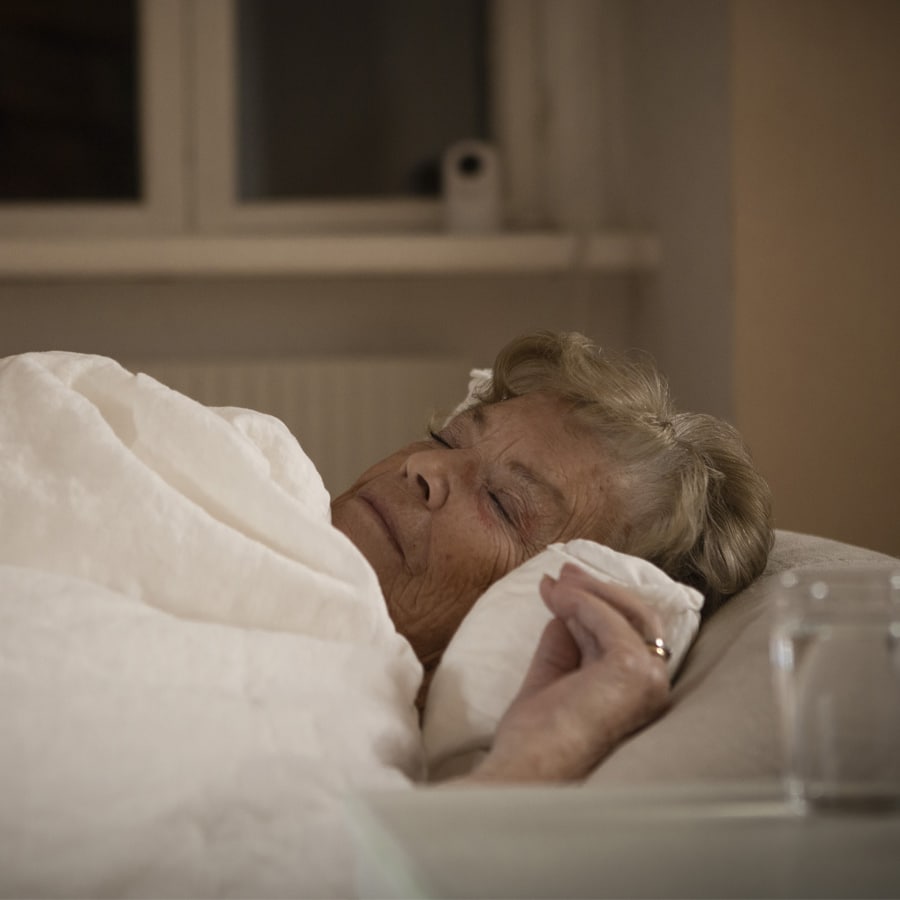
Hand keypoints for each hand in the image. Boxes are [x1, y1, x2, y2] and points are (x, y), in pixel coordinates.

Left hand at [466, 563, 670, 781]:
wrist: (528, 770)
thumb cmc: (538, 737)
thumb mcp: (552, 677)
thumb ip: (564, 643)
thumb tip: (564, 606)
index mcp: (639, 691)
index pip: (629, 632)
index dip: (598, 603)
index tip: (562, 583)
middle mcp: (653, 685)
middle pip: (638, 617)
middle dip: (598, 589)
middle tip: (563, 572)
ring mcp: (647, 679)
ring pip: (627, 613)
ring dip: (587, 591)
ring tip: (552, 584)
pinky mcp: (632, 670)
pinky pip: (607, 620)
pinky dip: (580, 603)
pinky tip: (556, 598)